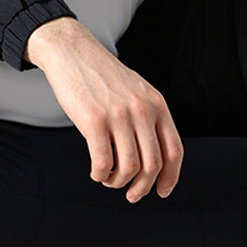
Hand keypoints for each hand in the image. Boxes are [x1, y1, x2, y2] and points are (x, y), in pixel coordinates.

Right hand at [25, 17, 182, 201]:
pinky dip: (100, 175)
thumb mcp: (137, 91)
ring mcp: (119, 115)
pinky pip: (103, 162)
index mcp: (157, 104)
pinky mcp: (94, 120)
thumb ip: (148, 118)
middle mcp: (142, 110)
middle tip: (131, 195)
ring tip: (108, 178)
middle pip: (152, 165)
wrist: (73, 51)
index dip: (170, 178)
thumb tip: (152, 160)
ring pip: (129, 168)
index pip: (174, 151)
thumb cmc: (102, 76)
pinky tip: (96, 172)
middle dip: (142, 188)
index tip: (161, 192)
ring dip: (117, 182)